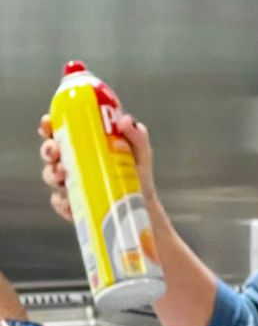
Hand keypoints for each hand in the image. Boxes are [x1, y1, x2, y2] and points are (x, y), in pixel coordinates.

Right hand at [39, 112, 157, 222]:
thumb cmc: (137, 171)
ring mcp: (69, 183)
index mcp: (83, 144)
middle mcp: (72, 162)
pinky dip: (62, 202)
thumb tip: (124, 120)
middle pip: (50, 152)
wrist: (141, 202)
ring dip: (53, 173)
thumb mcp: (139, 151)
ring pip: (51, 176)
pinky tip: (69, 202)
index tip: (48, 122)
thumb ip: (135, 135)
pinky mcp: (72, 204)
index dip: (49, 126)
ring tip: (64, 172)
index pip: (61, 131)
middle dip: (48, 149)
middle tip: (55, 150)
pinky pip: (60, 203)